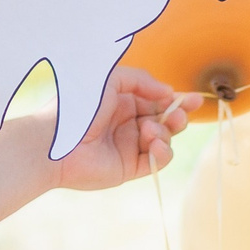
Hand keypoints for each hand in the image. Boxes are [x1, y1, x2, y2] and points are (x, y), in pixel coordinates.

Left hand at [44, 67, 188, 192]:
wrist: (54, 143)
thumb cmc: (77, 107)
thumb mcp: (111, 80)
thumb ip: (142, 81)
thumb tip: (168, 93)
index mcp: (123, 103)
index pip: (158, 101)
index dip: (178, 100)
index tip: (195, 100)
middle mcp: (128, 124)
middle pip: (166, 121)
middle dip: (177, 117)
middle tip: (177, 115)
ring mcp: (129, 147)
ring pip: (165, 140)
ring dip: (166, 133)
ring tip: (149, 131)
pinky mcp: (129, 168)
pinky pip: (157, 161)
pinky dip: (163, 151)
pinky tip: (154, 144)